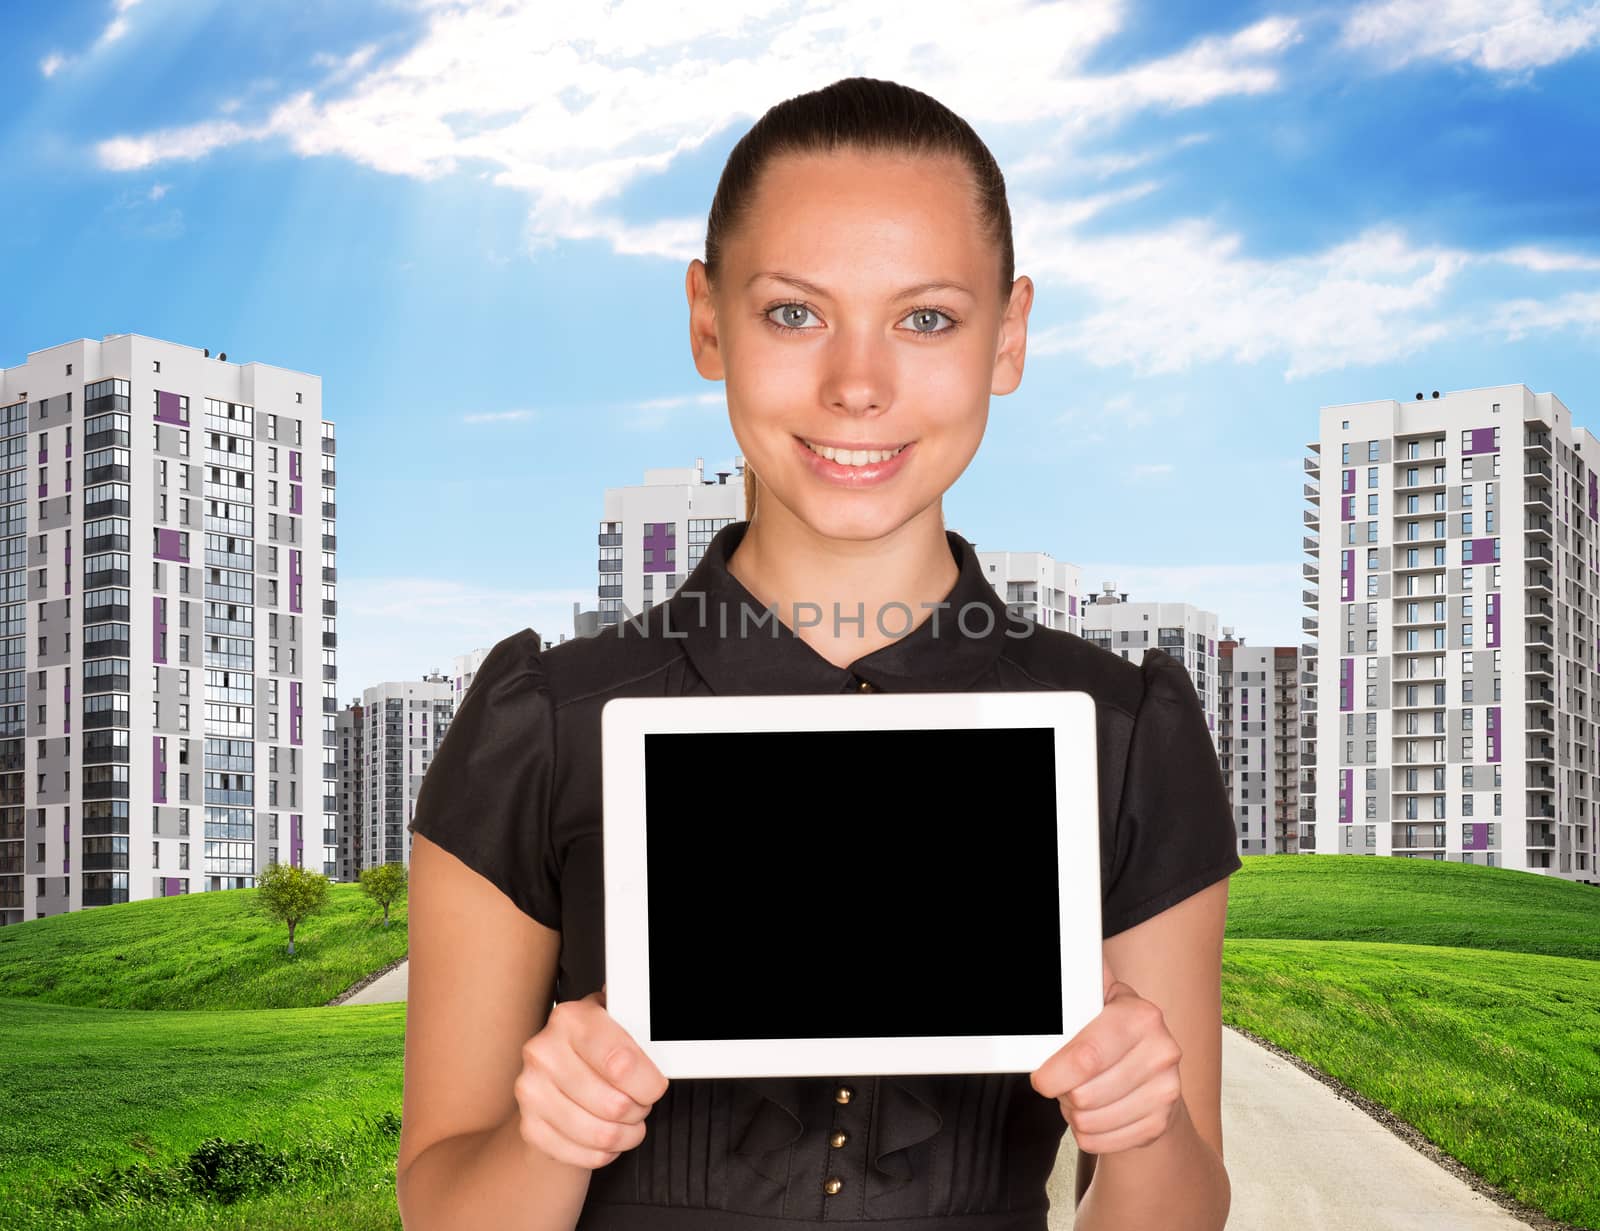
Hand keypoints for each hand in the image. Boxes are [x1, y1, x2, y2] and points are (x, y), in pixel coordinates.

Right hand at [514, 983, 669, 1168]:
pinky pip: (583, 1155)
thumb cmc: (596, 1046)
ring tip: (627, 1120)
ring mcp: (531, 1091)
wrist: (556, 1068)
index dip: (648, 1084)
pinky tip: (607, 1134)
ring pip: (601, 1135)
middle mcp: (544, 1052)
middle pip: (614, 1105)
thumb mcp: (619, 1025)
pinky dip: (604, 1152)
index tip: (654, 1085)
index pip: (621, 1064)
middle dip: (639, 1109)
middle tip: (640, 1101)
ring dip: (625, 1134)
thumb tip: (666, 1043)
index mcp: (571, 1019)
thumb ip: (640, 1033)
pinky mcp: (530, 1126)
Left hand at [1029, 956, 1184, 1153]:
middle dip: (1064, 1091)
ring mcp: (1166, 1090)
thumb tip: (1061, 952)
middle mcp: (1161, 1052)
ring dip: (1074, 1112)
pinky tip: (1097, 1111)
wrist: (1153, 1072)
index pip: (1087, 1056)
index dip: (1054, 1073)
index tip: (1042, 1077)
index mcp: (1141, 1016)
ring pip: (1089, 1121)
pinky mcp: (1160, 1123)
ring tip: (1083, 1092)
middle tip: (1066, 1079)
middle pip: (1084, 1095)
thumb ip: (1078, 984)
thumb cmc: (1114, 1033)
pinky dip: (1088, 1132)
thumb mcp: (1098, 1001)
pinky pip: (1099, 1140)